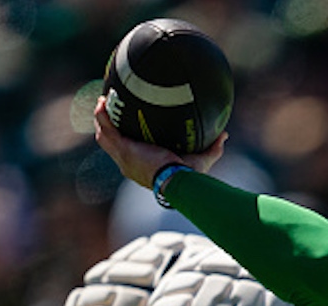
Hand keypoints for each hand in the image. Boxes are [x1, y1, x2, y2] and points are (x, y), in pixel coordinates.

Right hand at [93, 96, 225, 188]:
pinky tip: (103, 103)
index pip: (131, 153)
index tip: (131, 129)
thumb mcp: (201, 161)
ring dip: (102, 120)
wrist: (175, 181)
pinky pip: (107, 129)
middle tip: (111, 111)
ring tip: (102, 103)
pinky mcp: (122, 149)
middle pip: (112, 144)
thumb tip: (224, 135)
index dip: (127, 141)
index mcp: (142, 166)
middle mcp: (128, 163)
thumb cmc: (187, 177)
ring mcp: (123, 156)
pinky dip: (103, 117)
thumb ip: (213, 148)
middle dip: (109, 128)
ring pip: (105, 136)